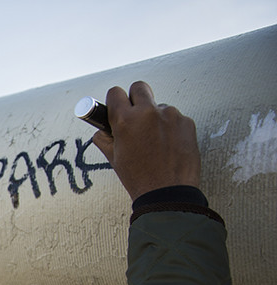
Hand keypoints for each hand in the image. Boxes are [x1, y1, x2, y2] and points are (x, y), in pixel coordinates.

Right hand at [92, 81, 200, 199]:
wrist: (167, 193)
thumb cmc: (139, 178)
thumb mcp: (113, 158)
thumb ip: (105, 138)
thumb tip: (102, 129)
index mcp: (126, 120)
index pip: (115, 92)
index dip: (114, 100)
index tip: (116, 107)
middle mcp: (148, 112)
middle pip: (139, 87)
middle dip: (135, 97)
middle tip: (134, 115)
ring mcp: (170, 115)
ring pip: (159, 106)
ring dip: (155, 117)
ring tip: (154, 142)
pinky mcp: (186, 122)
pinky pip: (174, 118)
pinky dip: (170, 128)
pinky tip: (167, 146)